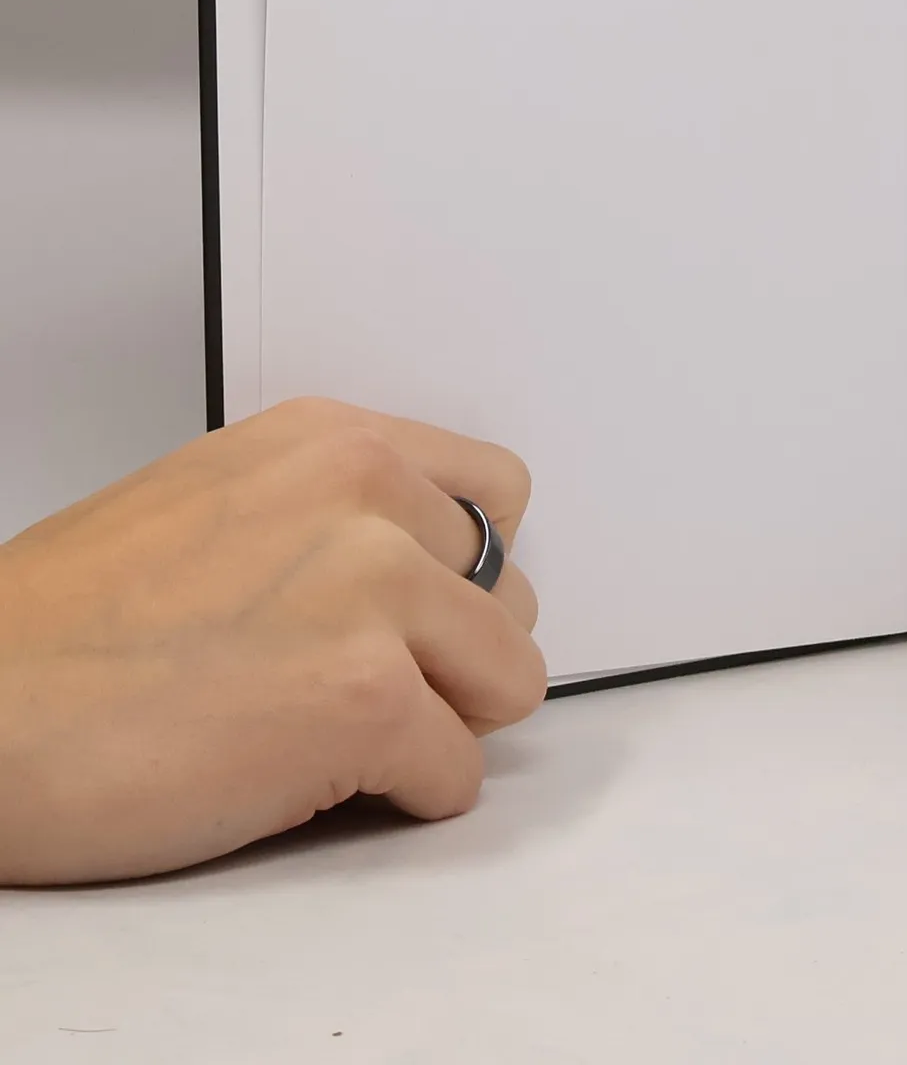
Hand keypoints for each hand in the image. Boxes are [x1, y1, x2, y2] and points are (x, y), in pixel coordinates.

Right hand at [0, 399, 544, 883]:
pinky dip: (405, 796)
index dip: (464, 570)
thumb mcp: (219, 496)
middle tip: (359, 686)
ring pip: (510, 680)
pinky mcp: (367, 700)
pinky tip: (314, 784)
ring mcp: (374, 593)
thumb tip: (426, 563)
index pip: (499, 494)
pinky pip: (458, 774)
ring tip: (342, 734)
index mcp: (334, 439)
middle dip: (452, 653)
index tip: (416, 610)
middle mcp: (368, 494)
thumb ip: (335, 509)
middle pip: (512, 594)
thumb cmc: (66, 628)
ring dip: (442, 722)